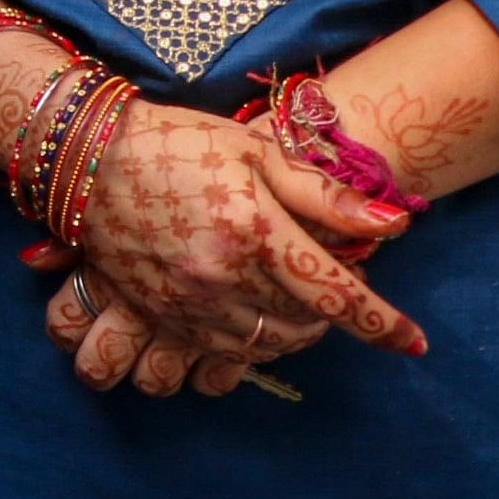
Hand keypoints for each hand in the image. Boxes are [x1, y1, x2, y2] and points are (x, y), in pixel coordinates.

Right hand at [53, 101, 422, 383]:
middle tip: (333, 292)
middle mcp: (222, 277)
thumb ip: (323, 194)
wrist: (83, 155)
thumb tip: (394, 225)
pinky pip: (218, 356)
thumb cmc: (177, 143)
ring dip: (293, 336)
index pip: (335, 294)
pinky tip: (255, 325)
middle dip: (332, 317)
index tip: (415, 343)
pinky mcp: (158, 314)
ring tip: (297, 310)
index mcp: (253, 232)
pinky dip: (250, 349)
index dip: (382, 323)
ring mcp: (186, 302)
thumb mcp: (255, 152)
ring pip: (265, 346)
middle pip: (304, 325)